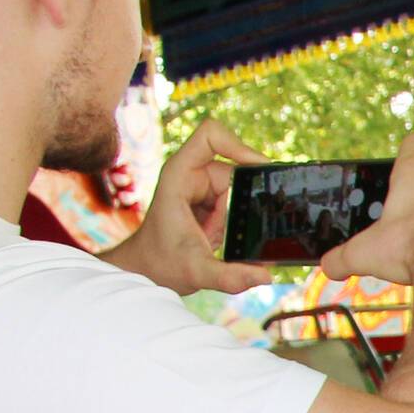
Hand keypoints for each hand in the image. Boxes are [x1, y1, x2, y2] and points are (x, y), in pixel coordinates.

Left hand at [100, 117, 272, 295]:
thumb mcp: (197, 273)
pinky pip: (236, 198)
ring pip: (238, 185)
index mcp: (179, 176)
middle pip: (234, 163)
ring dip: (238, 212)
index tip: (260, 170)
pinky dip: (238, 218)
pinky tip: (222, 238)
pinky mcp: (209, 197)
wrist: (148, 270)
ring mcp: (201, 184)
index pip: (211, 135)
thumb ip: (231, 276)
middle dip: (247, 191)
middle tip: (258, 214)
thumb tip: (266, 276)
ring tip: (219, 236)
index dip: (239, 145)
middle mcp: (190, 174)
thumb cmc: (162, 264)